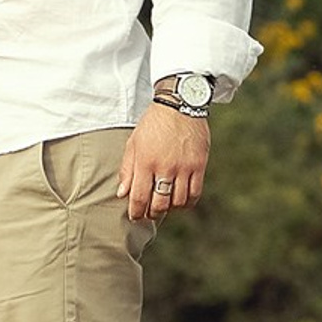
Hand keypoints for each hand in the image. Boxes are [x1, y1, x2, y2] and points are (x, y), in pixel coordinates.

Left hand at [116, 103, 209, 222]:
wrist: (180, 105)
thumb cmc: (153, 124)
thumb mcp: (133, 143)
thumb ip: (127, 169)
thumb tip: (122, 194)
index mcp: (146, 161)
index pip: (140, 196)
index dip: (136, 211)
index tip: (135, 216)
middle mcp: (165, 167)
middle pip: (160, 203)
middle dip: (152, 213)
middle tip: (149, 214)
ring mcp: (184, 167)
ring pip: (178, 201)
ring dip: (169, 209)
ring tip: (164, 206)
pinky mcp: (199, 165)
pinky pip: (195, 193)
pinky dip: (187, 203)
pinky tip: (180, 202)